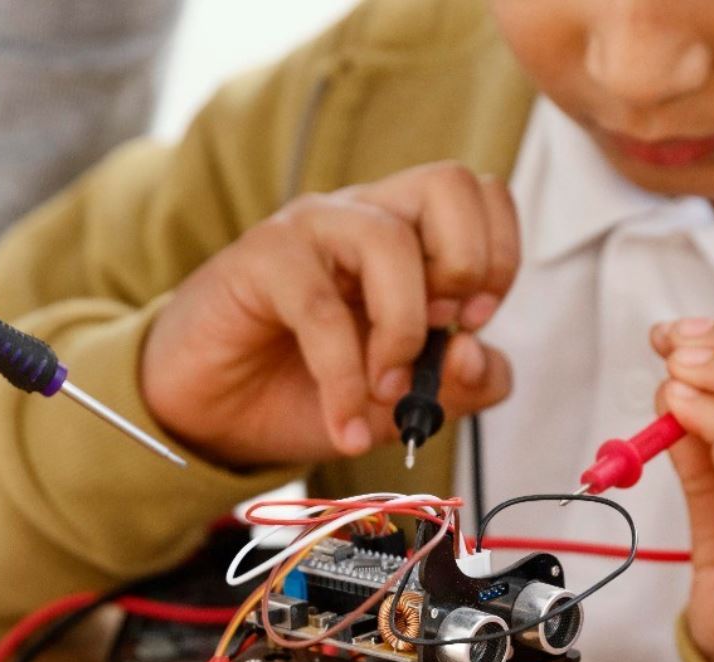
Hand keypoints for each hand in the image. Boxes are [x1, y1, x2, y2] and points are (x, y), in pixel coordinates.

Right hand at [141, 162, 518, 466]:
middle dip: (467, 266)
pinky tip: (344, 425)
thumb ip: (460, 385)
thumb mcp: (403, 402)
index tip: (474, 323)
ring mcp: (310, 230)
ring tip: (385, 392)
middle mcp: (362, 217)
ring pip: (388, 241)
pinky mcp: (261, 259)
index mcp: (404, 234)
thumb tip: (478, 354)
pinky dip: (343, 380)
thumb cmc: (303, 390)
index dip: (499, 256)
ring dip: (404, 332)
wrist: (214, 416)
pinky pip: (320, 309)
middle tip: (444, 334)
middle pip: (448, 183)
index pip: (479, 196)